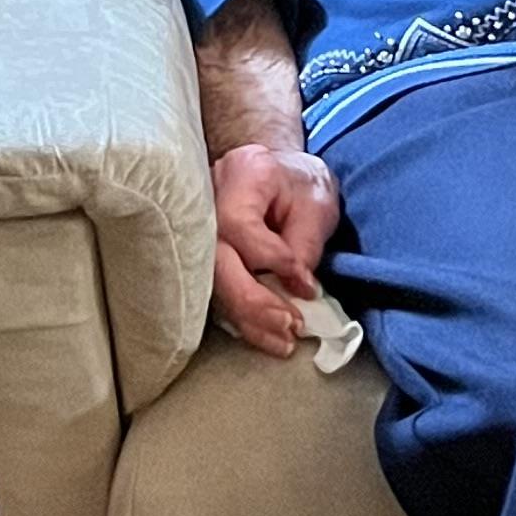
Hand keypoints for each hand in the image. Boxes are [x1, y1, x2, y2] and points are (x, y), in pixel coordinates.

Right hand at [208, 139, 342, 358]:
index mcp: (243, 174)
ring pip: (212, 282)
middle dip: (253, 301)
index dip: (271, 259)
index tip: (304, 284)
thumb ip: (305, 246)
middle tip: (291, 327)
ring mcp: (198, 227)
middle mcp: (208, 200)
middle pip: (215, 259)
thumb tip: (297, 291)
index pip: (239, 223)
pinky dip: (243, 316)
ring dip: (249, 318)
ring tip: (284, 342)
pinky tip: (266, 335)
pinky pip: (217, 290)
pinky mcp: (203, 254)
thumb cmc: (302, 185)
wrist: (281, 174)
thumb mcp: (317, 206)